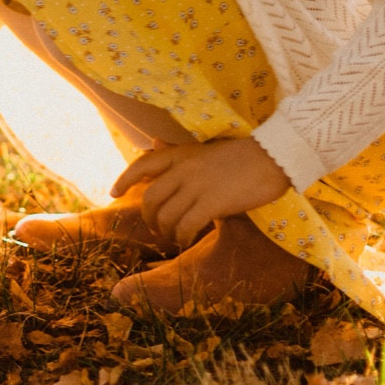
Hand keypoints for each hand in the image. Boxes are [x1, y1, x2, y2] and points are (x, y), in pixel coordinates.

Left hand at [111, 137, 291, 250]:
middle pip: (150, 198)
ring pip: (166, 216)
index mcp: (181, 154)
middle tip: (157, 229)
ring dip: (167, 232)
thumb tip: (153, 143)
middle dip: (149, 218)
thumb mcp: (204, 149)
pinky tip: (188, 241)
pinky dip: (183, 237)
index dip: (124, 179)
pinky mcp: (212, 202)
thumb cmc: (242, 154)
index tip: (112, 193)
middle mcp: (183, 169)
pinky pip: (186, 226)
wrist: (272, 156)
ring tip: (176, 237)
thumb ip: (177, 151)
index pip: (142, 164)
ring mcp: (197, 186)